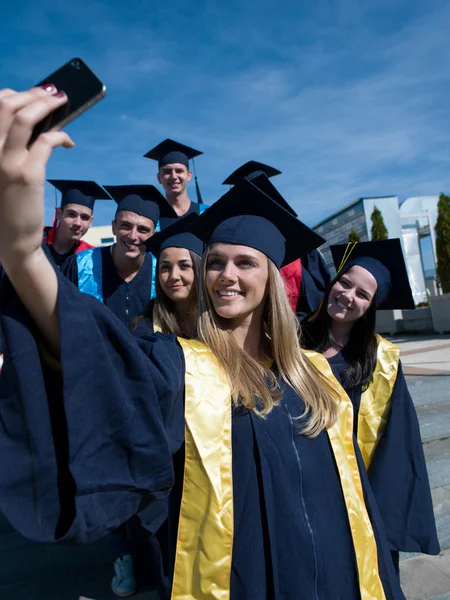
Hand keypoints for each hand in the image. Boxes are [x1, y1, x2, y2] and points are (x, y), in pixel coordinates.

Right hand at [0, 85, 73, 267]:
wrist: (10, 239)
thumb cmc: (7, 205)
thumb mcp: (1, 170)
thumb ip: (9, 147)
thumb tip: (34, 122)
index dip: (12, 95)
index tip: (31, 95)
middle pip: (5, 104)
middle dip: (32, 94)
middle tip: (52, 95)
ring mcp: (5, 161)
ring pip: (24, 117)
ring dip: (46, 105)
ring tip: (62, 103)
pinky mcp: (26, 174)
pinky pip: (46, 142)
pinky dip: (61, 135)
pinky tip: (68, 141)